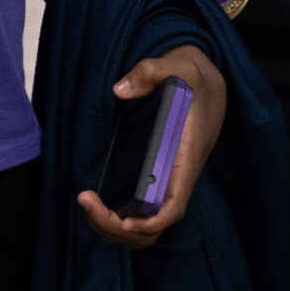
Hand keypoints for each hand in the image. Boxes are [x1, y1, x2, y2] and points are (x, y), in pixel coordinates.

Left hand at [76, 44, 227, 249]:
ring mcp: (167, 180)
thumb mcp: (179, 65)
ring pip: (145, 223)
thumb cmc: (192, 77)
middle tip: (86, 201)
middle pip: (154, 224)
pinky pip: (140, 210)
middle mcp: (177, 177)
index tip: (124, 222)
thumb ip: (150, 71)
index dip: (151, 221)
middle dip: (119, 226)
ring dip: (115, 225)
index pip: (174, 206)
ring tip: (87, 203)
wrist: (203, 83)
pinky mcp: (157, 176)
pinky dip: (117, 216)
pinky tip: (96, 201)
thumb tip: (119, 90)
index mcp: (185, 158)